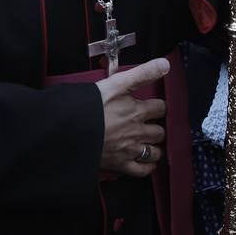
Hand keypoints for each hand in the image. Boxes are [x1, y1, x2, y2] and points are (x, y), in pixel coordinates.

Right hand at [97, 57, 170, 176]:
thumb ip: (143, 73)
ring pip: (154, 152)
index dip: (157, 107)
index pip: (160, 108)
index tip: (153, 107)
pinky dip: (147, 167)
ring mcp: (129, 149)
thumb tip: (165, 64)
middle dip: (155, 127)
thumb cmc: (90, 106)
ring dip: (154, 148)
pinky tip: (146, 162)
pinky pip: (141, 170)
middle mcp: (137, 131)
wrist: (70, 129)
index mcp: (137, 111)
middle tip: (149, 126)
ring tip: (148, 143)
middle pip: (159, 131)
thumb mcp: (117, 83)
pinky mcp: (119, 164)